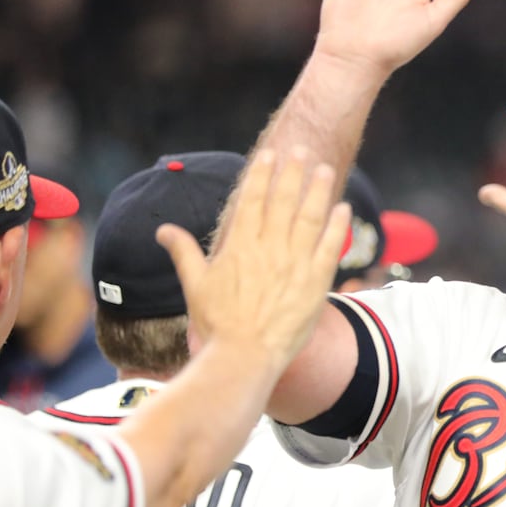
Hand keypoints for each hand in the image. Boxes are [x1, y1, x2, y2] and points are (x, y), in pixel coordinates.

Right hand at [159, 146, 351, 370]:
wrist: (245, 355)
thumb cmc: (218, 324)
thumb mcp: (195, 285)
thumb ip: (183, 252)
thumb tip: (163, 229)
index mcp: (240, 246)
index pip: (252, 200)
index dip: (262, 175)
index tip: (271, 154)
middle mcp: (269, 248)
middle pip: (284, 201)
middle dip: (293, 173)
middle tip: (303, 151)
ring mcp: (294, 264)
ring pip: (309, 218)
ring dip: (318, 191)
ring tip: (325, 170)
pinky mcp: (316, 282)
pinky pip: (330, 247)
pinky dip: (337, 226)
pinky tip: (342, 208)